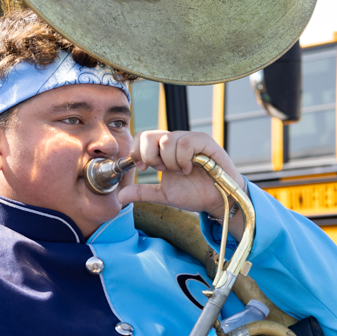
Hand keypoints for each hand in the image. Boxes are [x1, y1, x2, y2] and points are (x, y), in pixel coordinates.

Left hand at [117, 131, 243, 230]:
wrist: (216, 200)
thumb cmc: (195, 194)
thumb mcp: (163, 195)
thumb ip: (143, 192)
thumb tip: (120, 197)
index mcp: (164, 150)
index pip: (142, 137)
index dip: (137, 151)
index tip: (142, 168)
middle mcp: (175, 141)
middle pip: (150, 135)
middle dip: (150, 156)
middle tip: (161, 170)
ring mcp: (190, 139)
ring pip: (168, 140)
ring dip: (171, 162)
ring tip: (182, 172)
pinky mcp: (205, 142)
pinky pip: (186, 142)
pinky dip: (184, 159)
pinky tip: (190, 168)